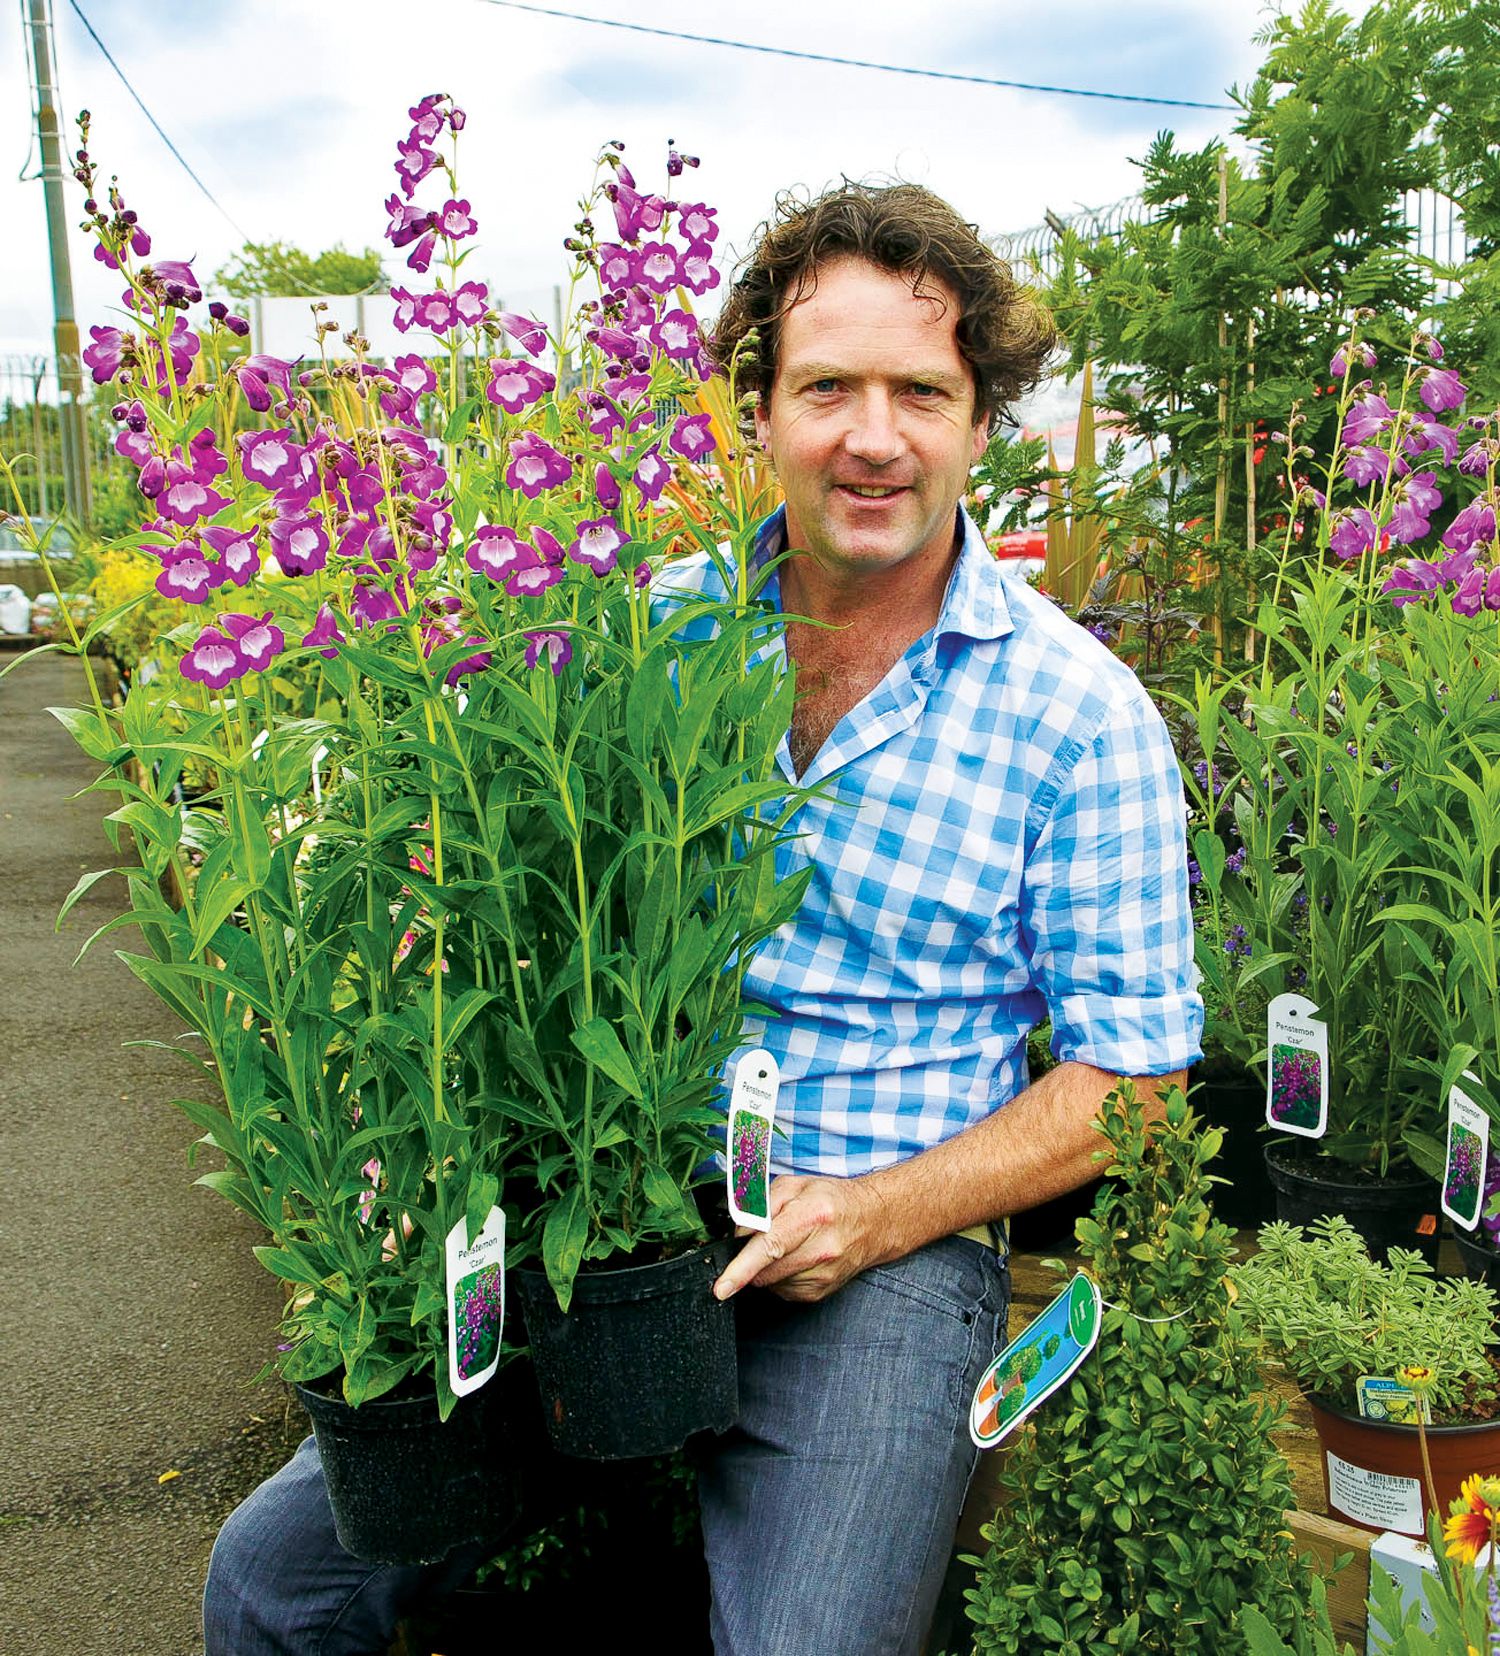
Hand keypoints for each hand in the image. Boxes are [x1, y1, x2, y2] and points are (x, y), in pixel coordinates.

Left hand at [713, 1174, 885, 1303]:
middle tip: (766, 1238)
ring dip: (767, 1268)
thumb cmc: (831, 1200)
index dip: (742, 1269)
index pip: (770, 1247)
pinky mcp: (820, 1292)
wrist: (872, 1221)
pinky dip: (779, 1277)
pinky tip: (796, 1259)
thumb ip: (761, 1204)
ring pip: (770, 1282)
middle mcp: (820, 1249)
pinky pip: (782, 1291)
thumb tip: (740, 1231)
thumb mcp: (795, 1186)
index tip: (723, 1287)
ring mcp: (822, 1275)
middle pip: (765, 1269)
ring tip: (789, 1245)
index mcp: (811, 1216)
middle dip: (751, 1259)